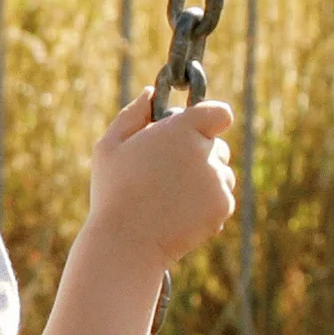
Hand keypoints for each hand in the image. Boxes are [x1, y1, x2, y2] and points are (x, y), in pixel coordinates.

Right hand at [82, 86, 239, 273]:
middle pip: (218, 146)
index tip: (195, 131)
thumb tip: (151, 93)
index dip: (209, 119)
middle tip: (166, 174)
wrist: (127, 242)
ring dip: (203, 180)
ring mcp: (218, 181)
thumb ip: (133, 115)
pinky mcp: (224, 206)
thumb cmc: (113, 191)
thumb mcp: (109, 147)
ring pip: (222, 174)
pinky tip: (177, 213)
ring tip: (168, 197)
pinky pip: (222, 198)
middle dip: (199, 154)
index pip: (219, 113)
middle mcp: (206, 152)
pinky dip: (205, 204)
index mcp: (181, 131)